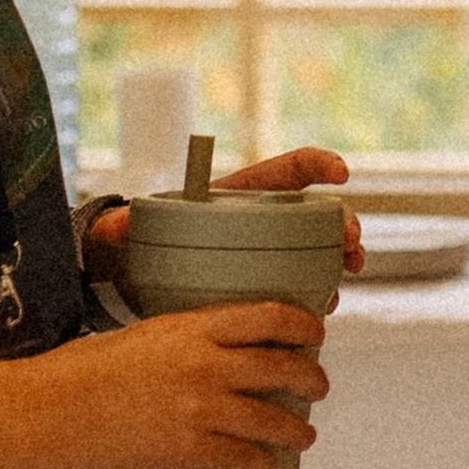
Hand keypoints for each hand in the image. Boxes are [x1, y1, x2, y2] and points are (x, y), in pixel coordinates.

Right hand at [0, 302, 332, 468]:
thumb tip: (210, 346)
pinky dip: (261, 463)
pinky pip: (242, 459)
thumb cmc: (85, 370)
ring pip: (273, 421)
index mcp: (193, 329)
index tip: (315, 333)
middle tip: (318, 388)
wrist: (52, 414)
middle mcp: (205, 366)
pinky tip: (266, 464)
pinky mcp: (189, 452)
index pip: (270, 317)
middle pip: (283, 369)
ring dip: (298, 431)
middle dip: (312, 380)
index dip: (304, 325)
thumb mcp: (143, 333)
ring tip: (305, 436)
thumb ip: (183, 338)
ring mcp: (200, 411)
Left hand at [78, 142, 360, 282]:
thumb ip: (123, 225)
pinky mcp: (268, 286)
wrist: (142, 277)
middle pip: (316, 213)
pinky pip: (304, 286)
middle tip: (352, 240)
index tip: (341, 174)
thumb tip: (116, 223)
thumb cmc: (144, 244)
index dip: (317, 164)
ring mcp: (271, 255)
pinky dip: (321, 292)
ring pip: (320, 250)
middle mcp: (264, 222)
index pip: (286, 170)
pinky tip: (325, 304)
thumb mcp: (135, 231)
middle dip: (343, 221)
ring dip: (342, 257)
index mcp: (239, 195)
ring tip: (348, 271)